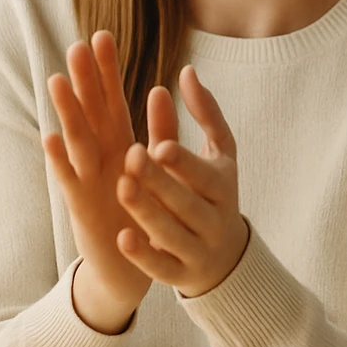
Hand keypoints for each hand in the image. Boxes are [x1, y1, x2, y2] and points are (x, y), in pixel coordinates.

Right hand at [44, 31, 158, 331]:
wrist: (128, 264)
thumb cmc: (140, 209)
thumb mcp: (155, 164)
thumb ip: (162, 128)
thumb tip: (162, 87)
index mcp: (120, 145)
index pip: (112, 100)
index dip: (107, 71)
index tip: (103, 36)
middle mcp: (100, 157)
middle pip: (91, 111)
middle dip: (85, 80)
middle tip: (77, 44)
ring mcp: (87, 180)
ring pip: (77, 139)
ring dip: (67, 112)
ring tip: (57, 81)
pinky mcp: (81, 207)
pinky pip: (69, 180)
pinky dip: (59, 160)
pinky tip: (49, 138)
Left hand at [115, 65, 249, 298]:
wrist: (225, 258)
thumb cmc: (215, 192)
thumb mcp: (218, 154)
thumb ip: (203, 114)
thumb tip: (186, 71)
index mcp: (223, 186)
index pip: (204, 174)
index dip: (183, 161)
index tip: (158, 144)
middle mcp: (214, 219)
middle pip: (186, 202)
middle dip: (159, 181)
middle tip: (131, 158)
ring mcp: (198, 250)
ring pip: (171, 233)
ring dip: (147, 212)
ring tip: (122, 189)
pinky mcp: (180, 276)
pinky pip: (162, 267)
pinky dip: (144, 255)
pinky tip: (122, 238)